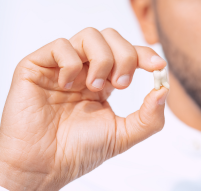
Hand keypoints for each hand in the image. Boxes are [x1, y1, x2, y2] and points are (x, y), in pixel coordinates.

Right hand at [0, 28, 168, 190]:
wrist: (44, 166)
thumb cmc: (78, 151)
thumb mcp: (123, 135)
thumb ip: (149, 116)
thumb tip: (163, 89)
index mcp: (103, 82)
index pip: (127, 54)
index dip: (144, 54)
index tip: (157, 66)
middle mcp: (84, 70)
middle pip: (111, 37)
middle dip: (125, 57)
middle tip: (121, 85)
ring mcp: (61, 66)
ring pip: (89, 35)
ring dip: (101, 59)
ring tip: (95, 87)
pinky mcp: (37, 66)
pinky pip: (60, 45)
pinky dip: (71, 63)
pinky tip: (67, 85)